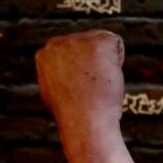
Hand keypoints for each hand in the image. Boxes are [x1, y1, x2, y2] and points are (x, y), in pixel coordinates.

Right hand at [35, 30, 127, 162]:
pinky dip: (118, 60)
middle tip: (90, 87)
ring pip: (102, 44)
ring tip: (97, 83)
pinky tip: (107, 76)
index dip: (82, 70)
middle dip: (94, 63)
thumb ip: (58, 73)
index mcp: (45, 54)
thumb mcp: (54, 91)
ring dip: (106, 62)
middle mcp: (57, 43)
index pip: (73, 52)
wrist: (85, 122)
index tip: (81, 87)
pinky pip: (116, 44)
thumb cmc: (74, 114)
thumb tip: (65, 69)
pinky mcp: (98, 42)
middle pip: (87, 44)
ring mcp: (77, 40)